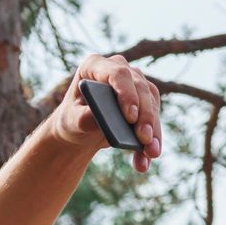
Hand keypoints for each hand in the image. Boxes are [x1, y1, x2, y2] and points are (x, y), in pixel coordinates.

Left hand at [50, 53, 163, 174]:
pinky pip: (154, 116)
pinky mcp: (145, 98)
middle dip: (144, 117)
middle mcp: (118, 68)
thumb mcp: (72, 121)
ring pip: (152, 102)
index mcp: (94, 65)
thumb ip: (84, 118)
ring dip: (153, 130)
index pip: (117, 74)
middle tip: (143, 139)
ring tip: (151, 153)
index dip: (127, 94)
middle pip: (140, 89)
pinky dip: (152, 138)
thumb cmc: (72, 120)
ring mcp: (134, 81)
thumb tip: (99, 119)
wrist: (79, 130)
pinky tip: (148, 159)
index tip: (130, 116)